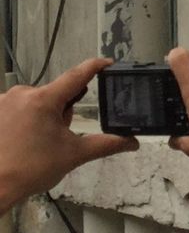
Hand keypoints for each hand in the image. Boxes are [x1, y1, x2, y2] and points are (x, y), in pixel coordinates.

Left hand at [0, 58, 138, 213]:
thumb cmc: (30, 170)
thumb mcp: (74, 155)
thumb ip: (106, 144)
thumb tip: (132, 142)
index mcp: (44, 100)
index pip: (77, 75)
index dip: (95, 66)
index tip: (108, 63)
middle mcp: (22, 93)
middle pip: (55, 94)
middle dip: (61, 111)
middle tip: (56, 137)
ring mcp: (3, 100)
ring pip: (36, 101)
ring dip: (41, 115)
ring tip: (34, 142)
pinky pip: (17, 106)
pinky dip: (23, 118)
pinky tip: (19, 139)